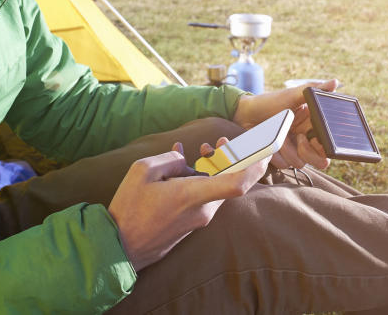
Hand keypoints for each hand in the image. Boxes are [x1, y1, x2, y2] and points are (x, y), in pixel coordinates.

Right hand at [107, 142, 268, 271]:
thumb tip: (183, 158)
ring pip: (217, 186)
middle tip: (224, 139)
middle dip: (231, 157)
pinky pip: (204, 195)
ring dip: (213, 166)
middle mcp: (203, 209)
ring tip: (201, 148)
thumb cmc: (129, 209)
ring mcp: (199, 218)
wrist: (120, 247)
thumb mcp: (143, 171)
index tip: (268, 149)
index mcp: (194, 194)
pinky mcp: (192, 223)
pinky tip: (183, 164)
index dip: (256, 164)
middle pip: (230, 180)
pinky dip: (201, 178)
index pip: (237, 182)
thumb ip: (169, 158)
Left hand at [232, 79, 339, 169]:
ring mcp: (293, 150)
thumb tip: (335, 82)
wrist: (246, 113)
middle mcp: (306, 141)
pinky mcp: (280, 157)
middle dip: (308, 152)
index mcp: (313, 127)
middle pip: (320, 161)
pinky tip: (269, 140)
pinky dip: (276, 154)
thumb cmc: (270, 101)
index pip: (329, 145)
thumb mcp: (292, 94)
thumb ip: (314, 90)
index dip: (325, 147)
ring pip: (300, 163)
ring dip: (287, 149)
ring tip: (278, 132)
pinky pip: (284, 164)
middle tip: (298, 136)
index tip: (316, 138)